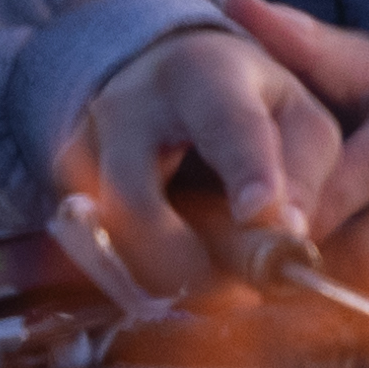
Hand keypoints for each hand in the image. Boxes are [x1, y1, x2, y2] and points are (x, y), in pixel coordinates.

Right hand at [50, 20, 334, 312]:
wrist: (164, 80)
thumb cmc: (249, 104)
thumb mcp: (297, 117)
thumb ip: (305, 172)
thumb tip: (287, 233)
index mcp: (204, 74)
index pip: (224, 123)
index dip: (245, 169)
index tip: (260, 213)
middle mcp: (129, 106)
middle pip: (134, 197)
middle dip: (185, 259)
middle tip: (240, 293)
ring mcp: (83, 149)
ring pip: (106, 238)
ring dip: (162, 280)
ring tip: (217, 293)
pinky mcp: (63, 191)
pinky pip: (92, 255)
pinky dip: (137, 282)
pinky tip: (177, 286)